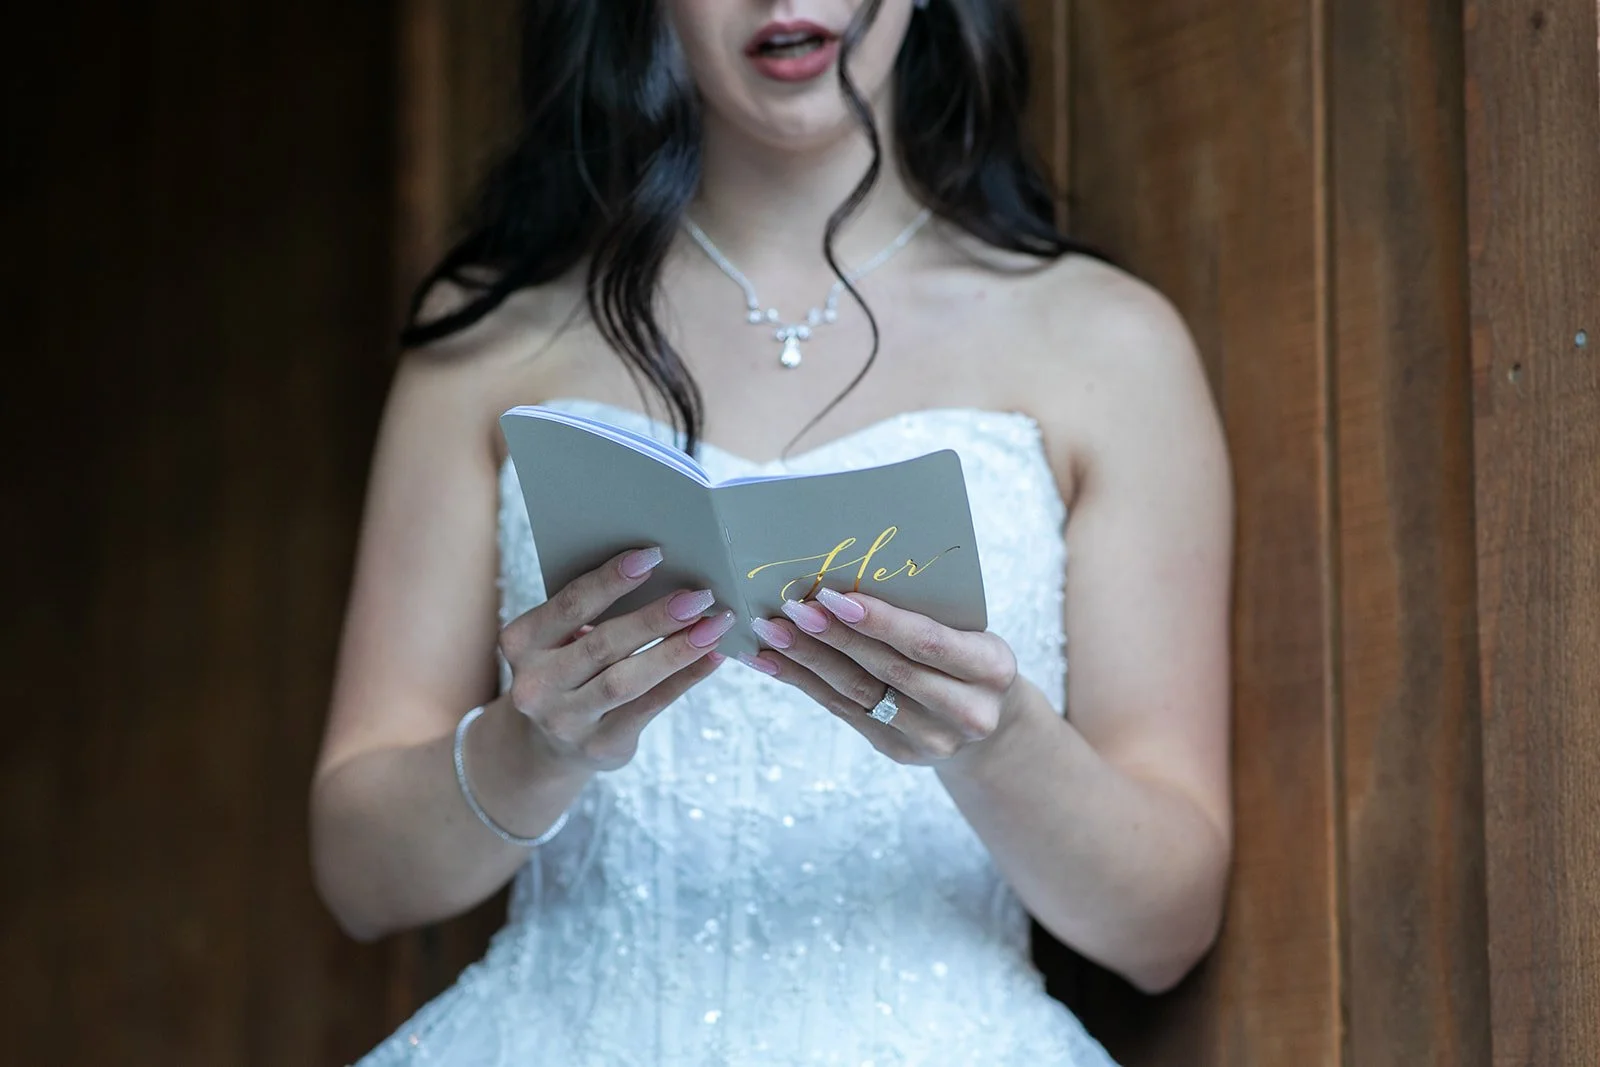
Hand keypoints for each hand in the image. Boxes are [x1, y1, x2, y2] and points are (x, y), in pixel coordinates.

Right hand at [498, 547, 733, 771]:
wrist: (548, 745)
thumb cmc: (566, 669)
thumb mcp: (559, 639)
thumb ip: (593, 611)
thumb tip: (666, 574)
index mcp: (522, 642)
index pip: (570, 604)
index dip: (611, 579)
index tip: (654, 555)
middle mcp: (536, 684)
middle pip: (603, 644)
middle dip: (655, 618)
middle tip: (698, 596)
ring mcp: (566, 720)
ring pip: (627, 680)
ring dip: (676, 650)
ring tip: (714, 626)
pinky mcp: (600, 746)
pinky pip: (650, 706)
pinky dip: (684, 678)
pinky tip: (712, 657)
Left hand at [742, 589, 1020, 767]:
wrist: (990, 721)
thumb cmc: (969, 654)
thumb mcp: (969, 630)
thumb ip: (925, 612)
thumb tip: (845, 578)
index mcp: (991, 668)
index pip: (926, 641)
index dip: (878, 620)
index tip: (832, 595)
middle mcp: (967, 711)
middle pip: (887, 670)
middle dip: (833, 637)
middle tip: (791, 608)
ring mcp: (932, 739)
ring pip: (858, 694)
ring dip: (807, 661)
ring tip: (771, 631)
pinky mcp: (899, 751)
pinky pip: (844, 712)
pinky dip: (804, 684)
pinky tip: (772, 662)